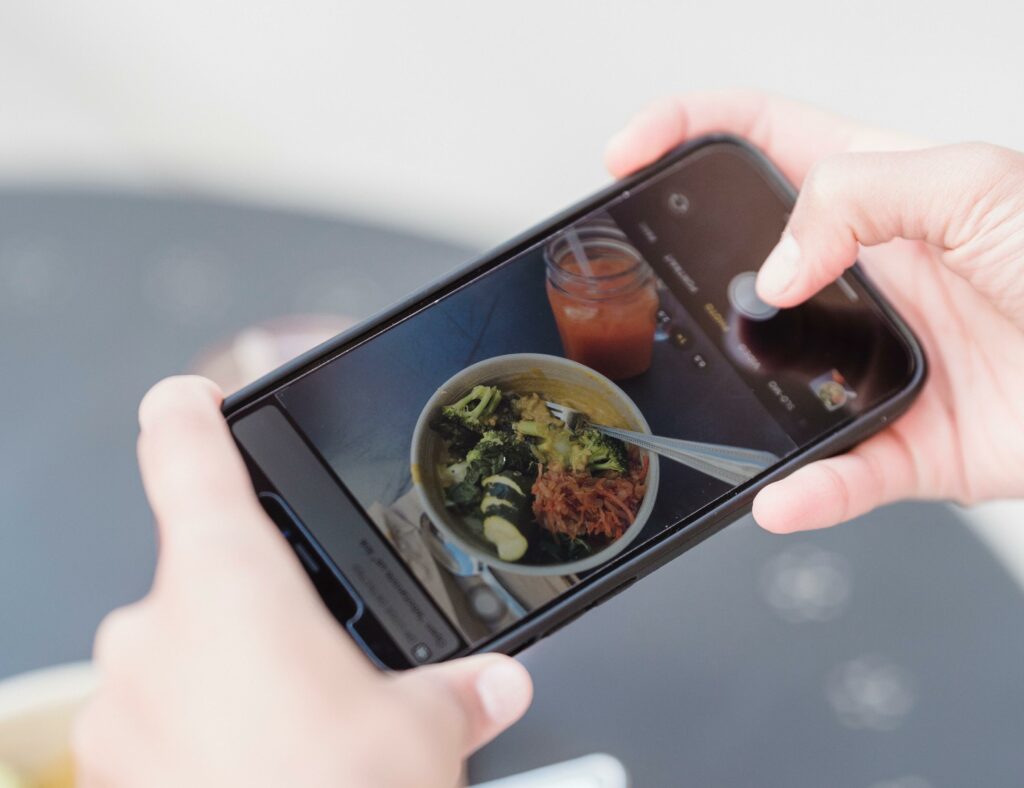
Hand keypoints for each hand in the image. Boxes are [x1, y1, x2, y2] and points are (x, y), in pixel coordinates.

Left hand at [73, 376, 531, 787]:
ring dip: (231, 676)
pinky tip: (261, 766)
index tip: (189, 397)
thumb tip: (495, 683)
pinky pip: (158, 720)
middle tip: (312, 660)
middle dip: (256, 608)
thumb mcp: (420, 735)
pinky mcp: (112, 770)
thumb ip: (457, 693)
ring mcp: (119, 707)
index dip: (187, 412)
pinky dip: (203, 731)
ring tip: (296, 729)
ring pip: (179, 655)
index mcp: (228, 583)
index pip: (184, 453)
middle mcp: (154, 632)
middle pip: (201, 575)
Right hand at [606, 91, 1023, 531]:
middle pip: (743, 262)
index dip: (686, 131)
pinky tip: (785, 498)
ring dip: (738, 392)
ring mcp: (876, 360)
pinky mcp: (904, 439)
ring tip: (717, 393)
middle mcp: (865, 276)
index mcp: (882, 193)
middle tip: (647, 278)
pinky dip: (810, 493)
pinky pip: (840, 474)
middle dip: (684, 268)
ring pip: (774, 379)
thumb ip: (858, 195)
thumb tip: (779, 265)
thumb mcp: (977, 184)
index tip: (630, 152)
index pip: (761, 141)